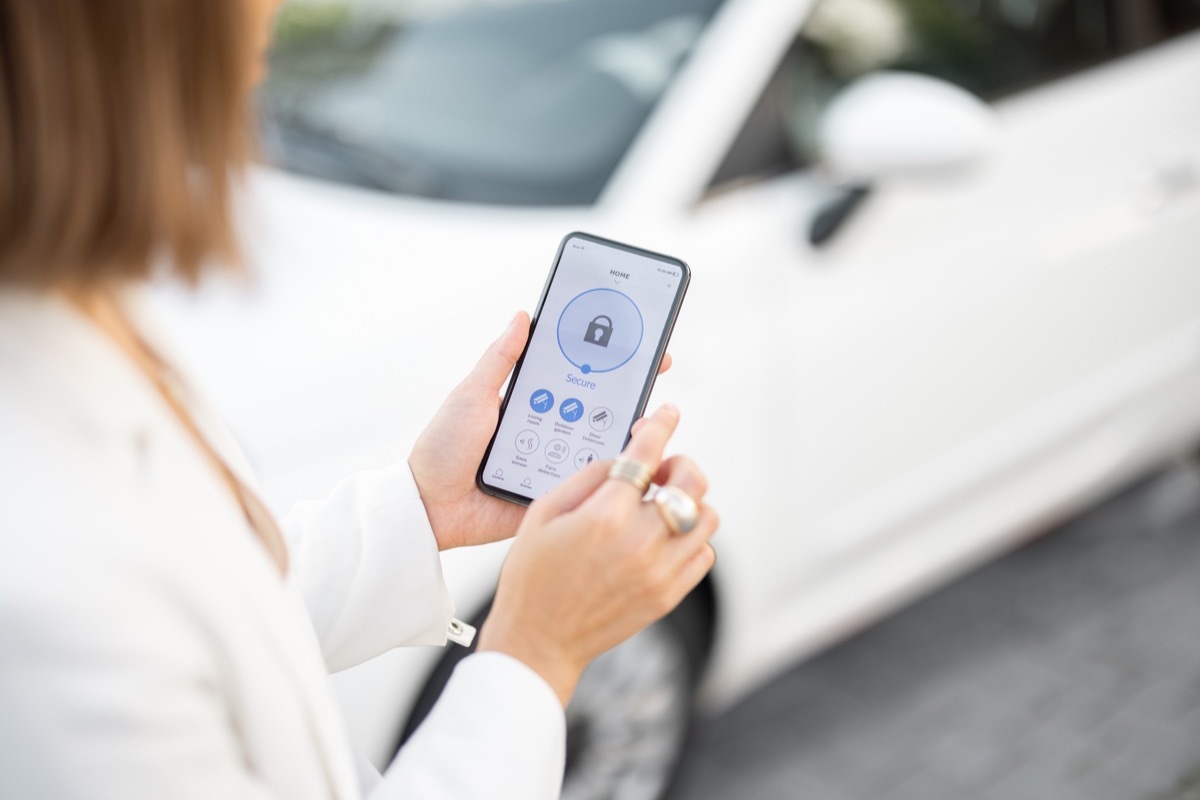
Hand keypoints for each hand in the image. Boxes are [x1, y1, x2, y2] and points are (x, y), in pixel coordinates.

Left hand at [409, 311, 673, 550]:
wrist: (429, 506)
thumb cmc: (443, 448)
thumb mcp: (472, 395)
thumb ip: (500, 359)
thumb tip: (523, 315)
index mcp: (532, 402)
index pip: (579, 375)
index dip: (609, 360)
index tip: (640, 342)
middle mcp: (550, 429)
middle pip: (598, 408)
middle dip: (627, 391)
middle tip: (653, 372)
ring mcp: (555, 462)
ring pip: (598, 444)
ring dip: (622, 432)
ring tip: (645, 418)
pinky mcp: (555, 494)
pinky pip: (587, 484)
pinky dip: (606, 473)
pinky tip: (627, 461)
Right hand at [477, 404, 718, 705]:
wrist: (538, 640)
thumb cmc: (532, 576)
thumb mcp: (543, 513)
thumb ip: (587, 476)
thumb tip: (623, 459)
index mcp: (605, 516)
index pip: (646, 455)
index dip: (660, 427)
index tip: (668, 414)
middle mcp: (640, 542)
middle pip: (691, 482)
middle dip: (678, 465)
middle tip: (658, 473)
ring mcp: (659, 571)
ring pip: (707, 517)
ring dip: (689, 502)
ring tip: (660, 508)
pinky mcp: (668, 595)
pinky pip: (704, 554)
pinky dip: (692, 539)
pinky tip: (664, 539)